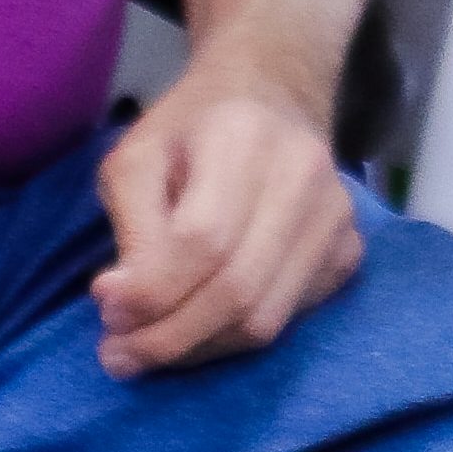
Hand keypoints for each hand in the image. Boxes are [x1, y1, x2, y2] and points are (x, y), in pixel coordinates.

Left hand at [93, 62, 364, 376]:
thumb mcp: (137, 156)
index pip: (204, 240)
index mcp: (245, 137)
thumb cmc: (189, 130)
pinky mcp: (347, 252)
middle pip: (237, 289)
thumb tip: (121, 306)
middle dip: (168, 337)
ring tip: (146, 350)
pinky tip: (195, 331)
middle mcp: (304, 175)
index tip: (105, 309)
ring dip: (197, 349)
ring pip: (265, 320)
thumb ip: (130, 227)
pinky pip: (288, 321)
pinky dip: (231, 341)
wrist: (270, 97)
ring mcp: (336, 217)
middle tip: (117, 355)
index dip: (152, 290)